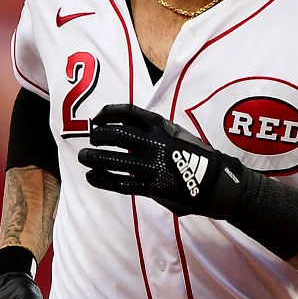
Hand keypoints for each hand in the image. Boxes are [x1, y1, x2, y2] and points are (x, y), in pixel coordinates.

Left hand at [78, 103, 246, 217]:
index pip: (127, 112)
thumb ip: (152, 130)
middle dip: (98, 136)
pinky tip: (92, 176)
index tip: (97, 119)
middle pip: (114, 134)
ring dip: (93, 157)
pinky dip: (101, 179)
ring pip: (112, 159)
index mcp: (160, 125)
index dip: (107, 113)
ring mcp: (150, 165)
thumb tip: (123, 129)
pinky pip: (119, 182)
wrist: (213, 180)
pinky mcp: (150, 186)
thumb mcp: (175, 132)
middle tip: (92, 140)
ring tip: (84, 157)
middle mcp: (153, 142)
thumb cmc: (193, 155)